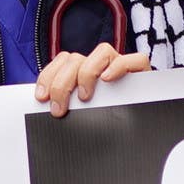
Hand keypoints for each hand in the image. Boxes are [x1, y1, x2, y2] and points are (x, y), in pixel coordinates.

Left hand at [33, 43, 147, 116]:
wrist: (142, 132)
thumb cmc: (108, 122)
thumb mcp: (81, 114)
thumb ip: (66, 106)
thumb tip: (45, 109)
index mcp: (83, 71)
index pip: (62, 60)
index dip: (48, 76)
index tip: (42, 97)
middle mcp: (101, 65)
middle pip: (76, 58)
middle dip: (62, 83)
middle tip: (60, 109)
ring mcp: (120, 65)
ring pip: (101, 51)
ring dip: (87, 73)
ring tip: (85, 97)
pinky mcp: (141, 72)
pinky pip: (134, 59)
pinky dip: (118, 67)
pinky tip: (108, 80)